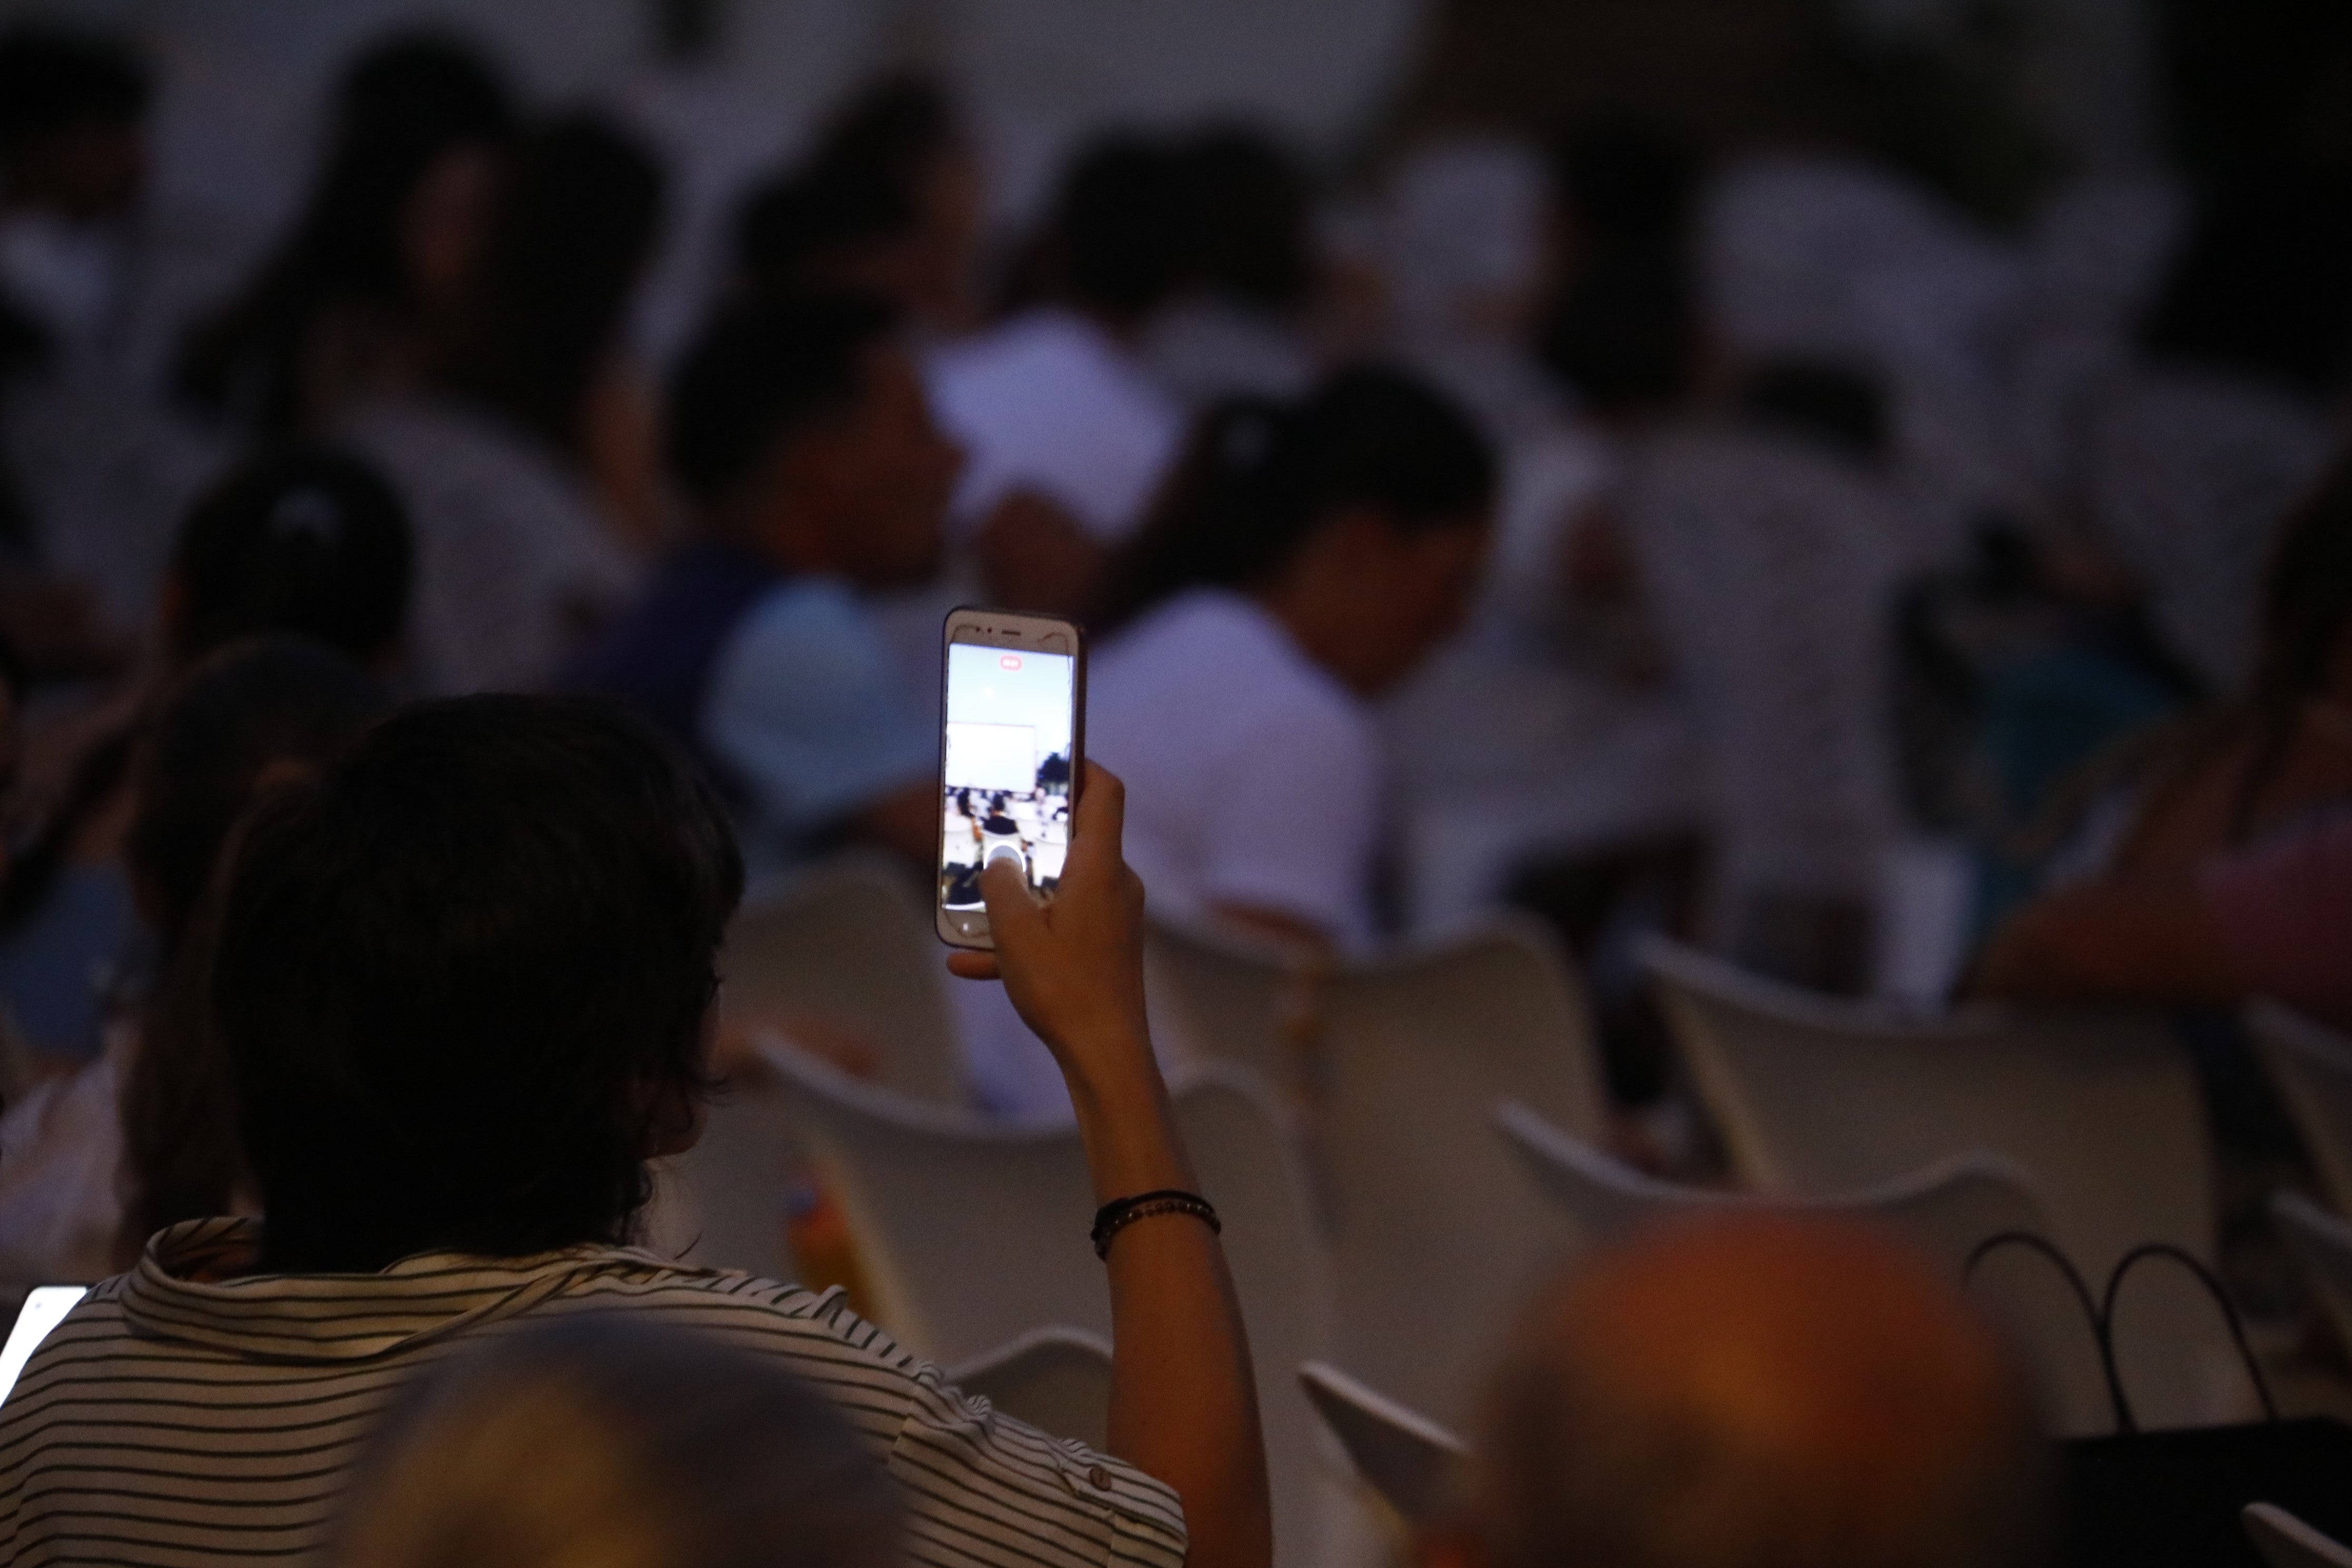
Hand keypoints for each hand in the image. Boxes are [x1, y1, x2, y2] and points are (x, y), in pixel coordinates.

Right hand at [947, 762, 1150, 1084]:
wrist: (1106, 1056)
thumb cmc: (1067, 991)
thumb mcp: (1016, 934)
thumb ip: (1000, 888)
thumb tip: (998, 862)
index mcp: (1099, 868)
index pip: (1105, 792)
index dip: (1082, 764)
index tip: (1052, 754)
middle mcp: (1115, 885)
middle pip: (1076, 837)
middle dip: (1030, 834)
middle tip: (992, 826)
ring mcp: (1114, 917)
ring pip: (1060, 887)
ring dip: (1018, 893)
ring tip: (969, 904)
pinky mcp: (1107, 947)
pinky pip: (1060, 927)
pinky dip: (1024, 937)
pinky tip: (970, 963)